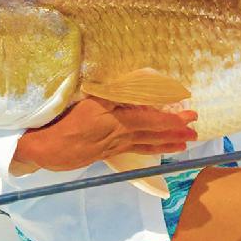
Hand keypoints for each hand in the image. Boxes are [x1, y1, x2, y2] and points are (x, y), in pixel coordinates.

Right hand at [10, 96, 197, 174]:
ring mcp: (114, 145)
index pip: (149, 118)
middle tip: (195, 128)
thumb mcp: (87, 101)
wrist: (45, 149)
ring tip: (185, 143)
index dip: (170, 117)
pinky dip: (150, 148)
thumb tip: (136, 87)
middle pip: (152, 131)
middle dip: (175, 130)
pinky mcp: (107, 153)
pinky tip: (158, 149)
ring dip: (167, 143)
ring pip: (146, 144)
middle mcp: (118, 133)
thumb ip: (112, 94)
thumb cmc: (61, 120)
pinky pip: (135, 149)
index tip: (188, 112)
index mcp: (114, 118)